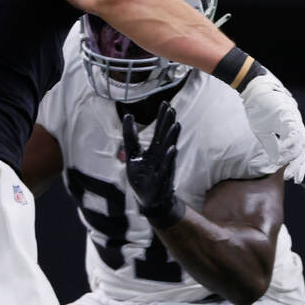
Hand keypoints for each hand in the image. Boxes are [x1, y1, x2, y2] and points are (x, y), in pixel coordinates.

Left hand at [123, 102, 184, 227]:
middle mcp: (161, 157)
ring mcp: (162, 168)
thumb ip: (131, 138)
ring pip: (168, 149)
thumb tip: (128, 117)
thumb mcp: (132, 156)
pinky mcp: (161, 180)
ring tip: (176, 124)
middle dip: (168, 123)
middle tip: (172, 108)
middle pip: (165, 137)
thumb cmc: (142, 178)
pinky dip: (169, 158)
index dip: (162, 118)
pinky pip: (166, 167)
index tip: (166, 103)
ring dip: (172, 137)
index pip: (159, 131)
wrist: (149, 201)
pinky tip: (172, 148)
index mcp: (154, 150)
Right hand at [240, 69, 304, 182]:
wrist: (252, 85)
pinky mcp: (288, 113)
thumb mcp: (263, 131)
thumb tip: (276, 161)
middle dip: (300, 164)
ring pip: (301, 141)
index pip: (299, 148)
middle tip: (296, 178)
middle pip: (303, 147)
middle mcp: (296, 123)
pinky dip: (288, 144)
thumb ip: (271, 145)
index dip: (298, 163)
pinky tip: (283, 153)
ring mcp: (293, 118)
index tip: (295, 177)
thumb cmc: (258, 106)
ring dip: (295, 157)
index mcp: (292, 127)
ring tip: (289, 169)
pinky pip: (292, 131)